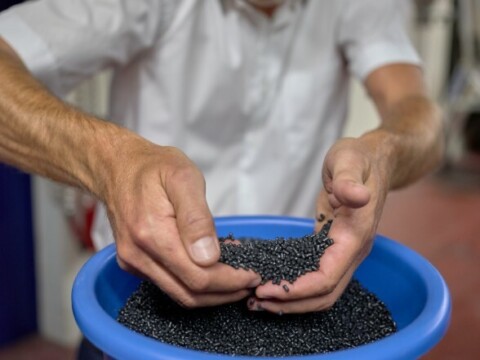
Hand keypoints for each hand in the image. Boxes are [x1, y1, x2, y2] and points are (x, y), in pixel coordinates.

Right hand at [101, 136, 260, 307]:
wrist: (117, 166)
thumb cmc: (154, 167)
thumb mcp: (184, 178)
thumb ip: (196, 218)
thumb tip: (208, 257)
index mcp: (152, 234)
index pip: (198, 277)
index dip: (229, 282)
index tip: (252, 275)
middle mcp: (138, 255)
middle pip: (189, 293)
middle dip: (224, 292)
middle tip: (249, 282)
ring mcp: (132, 261)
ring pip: (178, 294)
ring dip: (210, 293)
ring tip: (235, 280)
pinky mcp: (132, 263)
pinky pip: (167, 284)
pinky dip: (192, 283)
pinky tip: (210, 269)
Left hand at [248, 138, 388, 312]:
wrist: (373, 160)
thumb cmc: (359, 158)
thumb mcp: (349, 161)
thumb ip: (348, 180)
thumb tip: (357, 196)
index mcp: (355, 235)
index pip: (326, 278)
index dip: (296, 290)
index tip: (265, 288)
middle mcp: (352, 250)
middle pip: (324, 295)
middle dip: (290, 302)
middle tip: (255, 301)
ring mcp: (344, 251)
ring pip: (321, 290)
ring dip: (292, 299)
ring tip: (259, 298)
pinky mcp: (333, 247)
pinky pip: (315, 274)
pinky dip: (295, 283)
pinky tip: (273, 279)